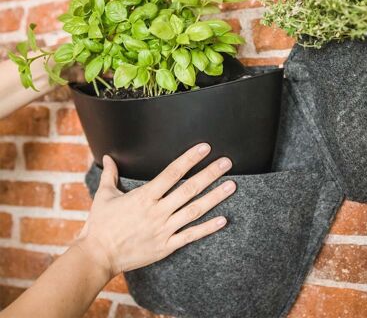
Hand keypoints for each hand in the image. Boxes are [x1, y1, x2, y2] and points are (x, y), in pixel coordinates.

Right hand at [75, 143, 235, 279]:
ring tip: (231, 186)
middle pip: (188, 189)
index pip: (172, 173)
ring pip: (194, 211)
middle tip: (227, 163)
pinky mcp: (166, 246)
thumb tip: (107, 157)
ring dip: (214, 198)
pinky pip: (190, 236)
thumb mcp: (104, 196)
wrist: (98, 256)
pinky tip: (223, 219)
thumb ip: (110, 175)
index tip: (204, 148)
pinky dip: (207, 228)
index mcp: (144, 196)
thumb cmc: (101, 224)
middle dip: (209, 174)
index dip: (189, 159)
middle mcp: (157, 211)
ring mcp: (164, 229)